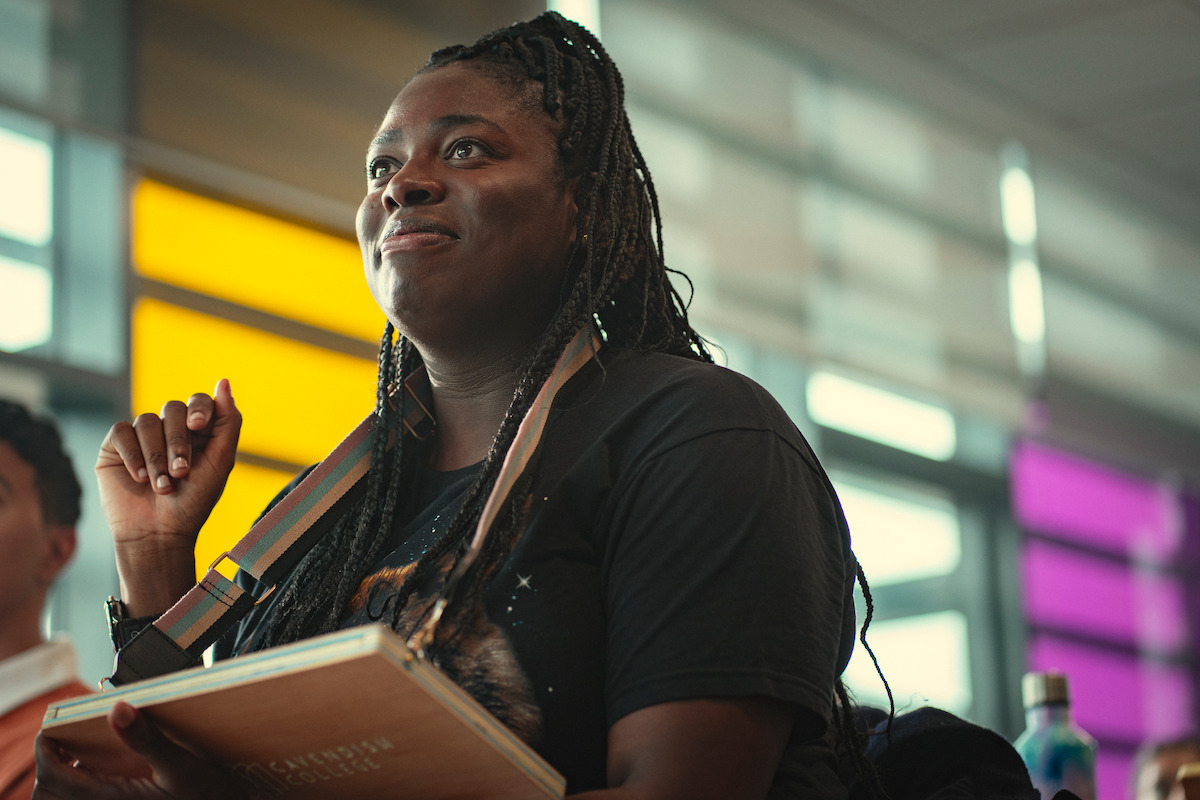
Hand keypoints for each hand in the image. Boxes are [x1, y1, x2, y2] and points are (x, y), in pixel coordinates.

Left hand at [33, 702, 252, 799]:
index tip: (54, 728)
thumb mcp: (184, 765)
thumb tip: (117, 708)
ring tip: (80, 755)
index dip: (46, 748)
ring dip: (64, 779)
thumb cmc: (211, 796)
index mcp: (111, 798)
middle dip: (50, 765)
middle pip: (50, 793)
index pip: (53, 776)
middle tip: (65, 740)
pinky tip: (104, 771)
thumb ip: (149, 738)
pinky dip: (82, 788)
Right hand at [96, 379, 241, 615]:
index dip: (201, 408)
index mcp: (197, 432)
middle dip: (179, 441)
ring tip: (162, 485)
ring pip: (147, 420)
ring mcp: (141, 437)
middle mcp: (169, 430)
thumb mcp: (220, 462)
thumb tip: (224, 381)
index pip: (199, 401)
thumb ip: (228, 422)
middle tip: (182, 472)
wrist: (159, 534)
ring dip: (157, 455)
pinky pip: (122, 431)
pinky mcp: (115, 447)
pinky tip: (140, 479)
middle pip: (173, 409)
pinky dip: (134, 455)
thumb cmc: (194, 502)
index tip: (200, 426)